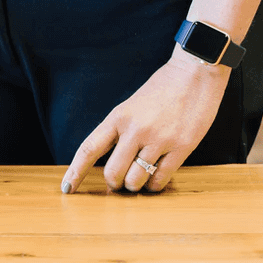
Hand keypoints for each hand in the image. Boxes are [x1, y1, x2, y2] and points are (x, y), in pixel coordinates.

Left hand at [61, 49, 231, 193]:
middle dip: (114, 184)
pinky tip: (154, 180)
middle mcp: (135, 130)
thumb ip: (119, 131)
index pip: (89, 149)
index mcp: (117, 118)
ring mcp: (159, 139)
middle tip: (119, 183)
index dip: (75, 172)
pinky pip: (160, 178)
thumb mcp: (130, 107)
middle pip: (113, 172)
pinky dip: (154, 185)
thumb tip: (111, 163)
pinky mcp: (182, 147)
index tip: (67, 188)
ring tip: (138, 181)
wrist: (195, 74)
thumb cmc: (161, 90)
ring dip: (135, 186)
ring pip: (136, 179)